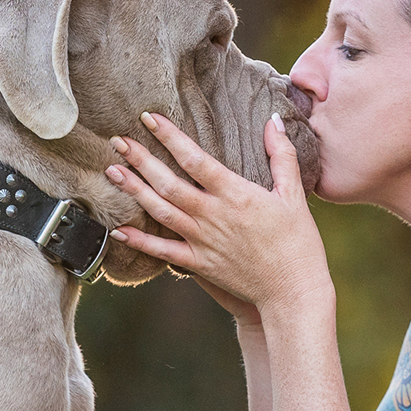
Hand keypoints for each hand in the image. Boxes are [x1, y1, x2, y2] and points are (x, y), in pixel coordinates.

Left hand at [104, 112, 331, 318]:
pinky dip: (139, 240)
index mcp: (236, 194)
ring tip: (112, 171)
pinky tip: (118, 228)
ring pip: (160, 211)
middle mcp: (213, 215)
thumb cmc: (298, 242)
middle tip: (117, 140)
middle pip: (168, 183)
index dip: (169, 137)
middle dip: (141, 159)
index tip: (149, 119)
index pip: (194, 159)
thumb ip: (281, 155)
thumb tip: (273, 119)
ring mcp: (202, 241)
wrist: (293, 292)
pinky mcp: (199, 264)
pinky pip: (162, 251)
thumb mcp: (294, 194)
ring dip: (134, 190)